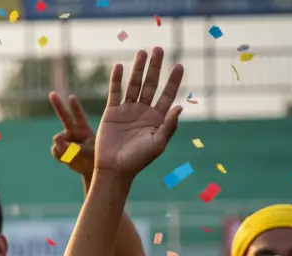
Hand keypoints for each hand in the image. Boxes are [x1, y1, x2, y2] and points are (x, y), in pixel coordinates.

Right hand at [49, 92, 95, 178]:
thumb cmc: (96, 158)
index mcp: (84, 128)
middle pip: (64, 115)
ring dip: (61, 146)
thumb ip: (75, 148)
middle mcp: (73, 131)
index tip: (71, 98)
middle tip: (52, 93)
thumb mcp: (89, 153)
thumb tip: (57, 142)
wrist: (90, 169)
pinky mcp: (60, 150)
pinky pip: (55, 150)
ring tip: (70, 155)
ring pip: (57, 139)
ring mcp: (66, 140)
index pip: (79, 115)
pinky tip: (67, 159)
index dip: (75, 107)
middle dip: (58, 104)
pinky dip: (59, 155)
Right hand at [94, 48, 183, 178]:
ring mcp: (127, 111)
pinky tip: (119, 66)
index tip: (179, 65)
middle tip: (159, 49)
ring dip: (138, 69)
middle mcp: (143, 111)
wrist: (114, 170)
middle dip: (155, 67)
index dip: (173, 80)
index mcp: (156, 118)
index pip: (167, 94)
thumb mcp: (158, 144)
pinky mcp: (112, 113)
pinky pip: (115, 92)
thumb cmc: (137, 161)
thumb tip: (180, 107)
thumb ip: (169, 126)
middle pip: (151, 84)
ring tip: (142, 52)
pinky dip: (116, 80)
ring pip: (134, 84)